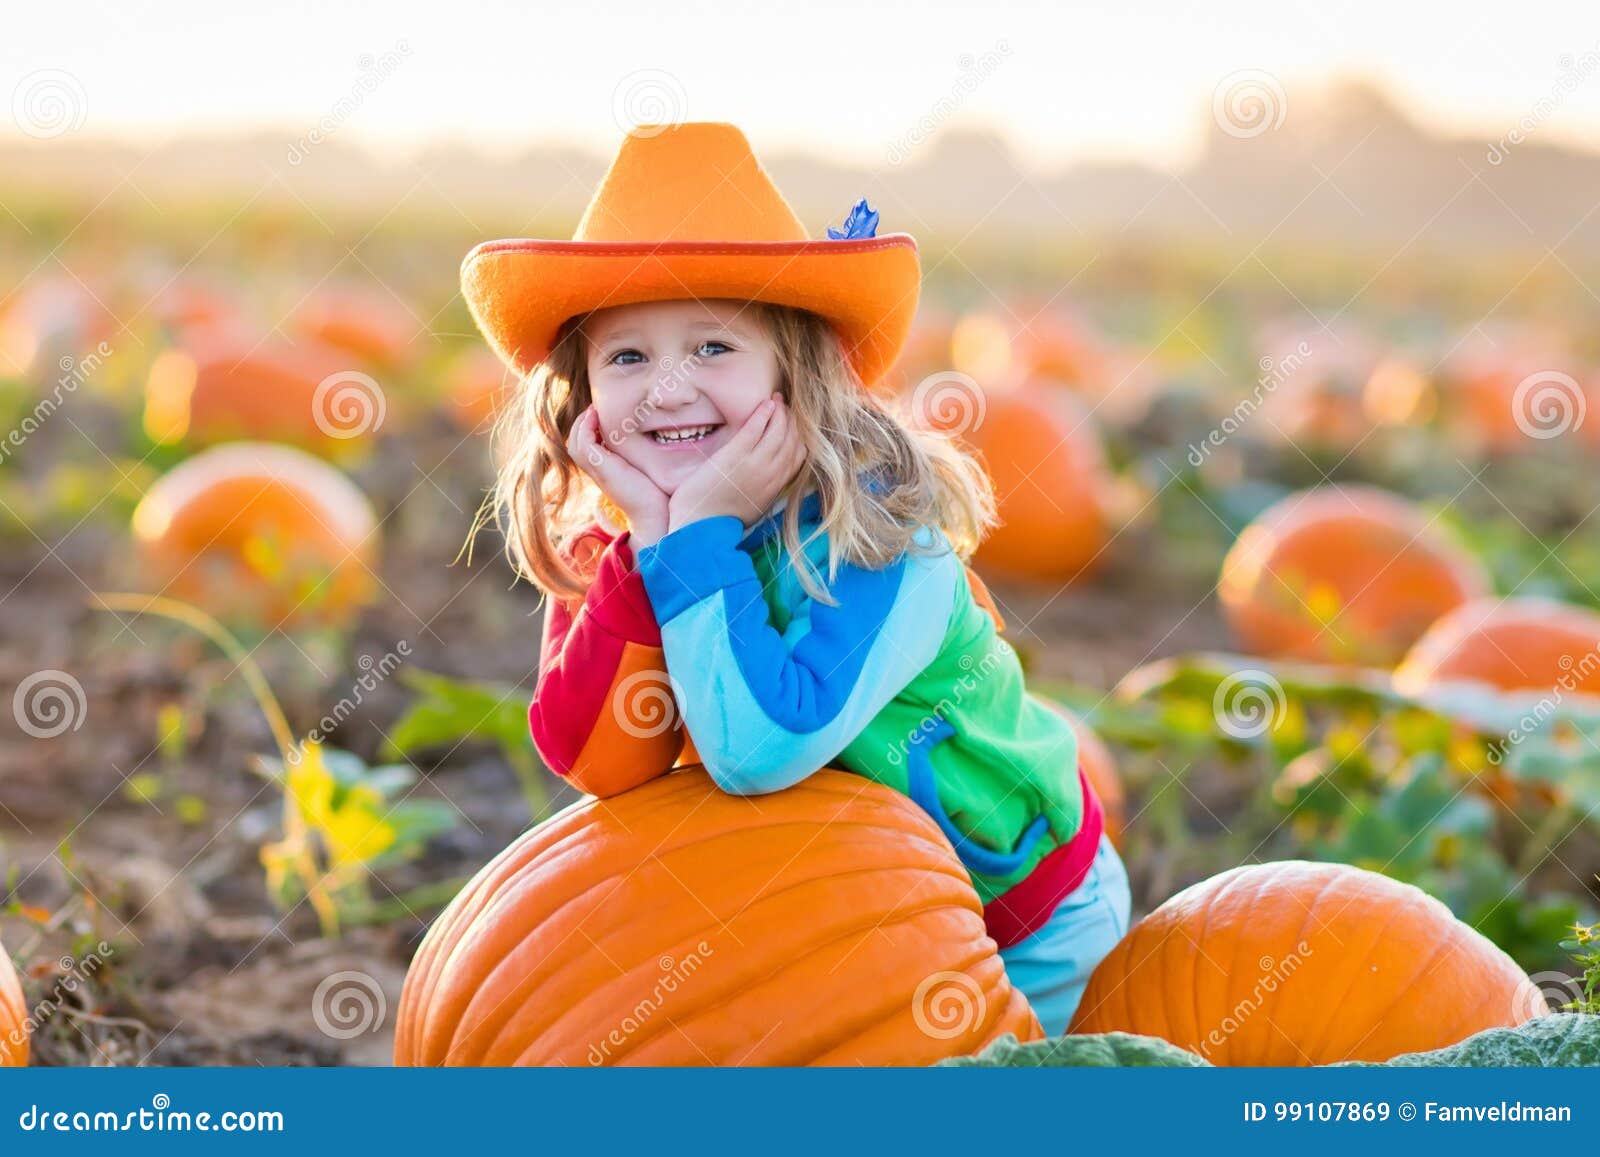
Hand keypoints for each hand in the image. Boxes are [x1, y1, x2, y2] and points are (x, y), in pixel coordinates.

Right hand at [566, 406, 669, 546]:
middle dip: (582, 422)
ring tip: (594, 409)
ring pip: (575, 442)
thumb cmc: (656, 495)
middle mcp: (598, 472)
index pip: (586, 446)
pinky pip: (584, 444)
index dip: (589, 427)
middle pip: (575, 443)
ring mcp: (598, 471)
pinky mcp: (602, 469)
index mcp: (606, 471)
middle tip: (595, 407)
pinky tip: (597, 416)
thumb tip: (657, 437)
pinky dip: (586, 428)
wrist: (655, 516)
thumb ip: (640, 456)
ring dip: (582, 422)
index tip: (601, 413)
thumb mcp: (644, 470)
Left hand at [667, 394, 806, 532]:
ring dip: (781, 412)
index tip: (793, 424)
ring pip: (779, 431)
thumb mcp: (752, 506)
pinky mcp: (735, 457)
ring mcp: (755, 465)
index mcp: (775, 488)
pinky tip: (766, 403)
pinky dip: (764, 413)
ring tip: (777, 399)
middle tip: (787, 406)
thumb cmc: (719, 518)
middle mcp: (771, 475)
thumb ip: (763, 488)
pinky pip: (756, 429)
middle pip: (793, 440)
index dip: (799, 436)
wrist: (699, 527)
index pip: (800, 456)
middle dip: (793, 419)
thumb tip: (767, 477)